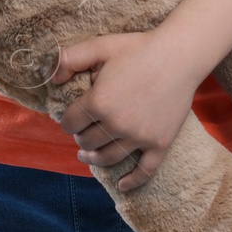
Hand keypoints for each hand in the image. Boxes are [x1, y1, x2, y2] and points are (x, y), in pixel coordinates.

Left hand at [50, 28, 200, 191]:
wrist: (180, 55)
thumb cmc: (138, 48)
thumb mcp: (99, 46)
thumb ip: (68, 59)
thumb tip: (50, 78)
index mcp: (99, 102)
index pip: (70, 123)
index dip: (66, 121)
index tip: (69, 118)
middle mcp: (117, 124)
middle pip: (87, 142)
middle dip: (80, 137)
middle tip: (81, 131)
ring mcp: (140, 136)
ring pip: (108, 158)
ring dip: (94, 159)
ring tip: (87, 156)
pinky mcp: (160, 142)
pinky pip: (145, 170)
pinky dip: (132, 181)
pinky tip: (122, 185)